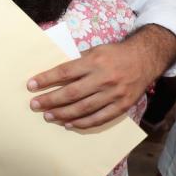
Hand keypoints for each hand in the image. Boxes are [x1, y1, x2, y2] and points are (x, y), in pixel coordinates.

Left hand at [27, 42, 152, 128]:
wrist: (145, 58)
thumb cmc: (114, 54)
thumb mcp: (95, 51)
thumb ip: (77, 63)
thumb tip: (54, 75)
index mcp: (94, 61)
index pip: (64, 72)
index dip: (46, 79)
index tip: (31, 85)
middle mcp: (104, 78)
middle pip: (71, 93)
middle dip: (50, 100)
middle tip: (34, 105)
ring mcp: (114, 94)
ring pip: (84, 108)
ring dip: (63, 114)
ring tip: (48, 116)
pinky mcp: (122, 105)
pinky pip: (100, 118)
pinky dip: (83, 123)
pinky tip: (69, 124)